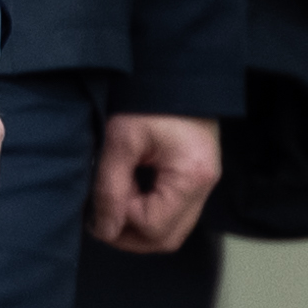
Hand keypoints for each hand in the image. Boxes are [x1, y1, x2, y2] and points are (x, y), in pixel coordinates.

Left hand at [87, 112, 223, 256]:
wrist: (174, 69)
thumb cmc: (149, 99)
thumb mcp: (121, 139)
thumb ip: (110, 187)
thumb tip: (104, 230)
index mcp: (192, 176)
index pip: (154, 226)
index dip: (122, 220)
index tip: (101, 199)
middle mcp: (205, 186)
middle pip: (167, 238)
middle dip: (129, 235)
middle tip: (101, 216)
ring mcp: (204, 184)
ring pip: (171, 229)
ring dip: (138, 225)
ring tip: (114, 202)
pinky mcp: (195, 178)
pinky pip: (174, 212)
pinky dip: (149, 211)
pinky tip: (129, 194)